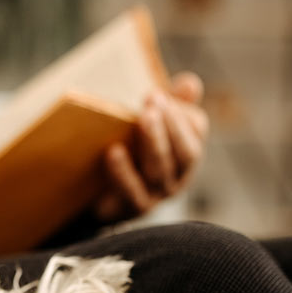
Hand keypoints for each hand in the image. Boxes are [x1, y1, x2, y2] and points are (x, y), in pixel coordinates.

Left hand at [93, 71, 209, 222]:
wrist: (94, 195)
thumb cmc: (128, 152)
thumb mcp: (148, 124)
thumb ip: (169, 104)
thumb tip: (191, 83)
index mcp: (185, 151)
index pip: (197, 130)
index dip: (182, 112)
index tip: (158, 94)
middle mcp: (177, 176)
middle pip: (186, 153)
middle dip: (172, 125)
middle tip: (153, 100)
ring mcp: (156, 195)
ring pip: (161, 171)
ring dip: (153, 142)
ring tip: (141, 118)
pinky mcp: (131, 209)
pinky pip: (132, 193)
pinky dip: (124, 172)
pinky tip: (114, 151)